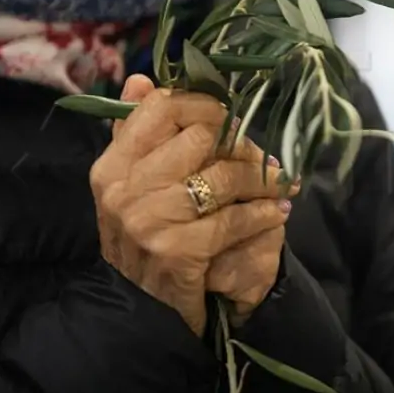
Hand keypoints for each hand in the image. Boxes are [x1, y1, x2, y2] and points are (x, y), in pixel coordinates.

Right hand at [90, 75, 297, 335]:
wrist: (140, 313)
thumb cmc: (144, 240)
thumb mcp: (131, 187)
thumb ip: (136, 134)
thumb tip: (141, 79)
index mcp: (113, 165)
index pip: (161, 108)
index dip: (205, 105)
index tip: (231, 118)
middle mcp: (125, 188)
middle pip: (201, 137)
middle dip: (242, 145)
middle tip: (263, 157)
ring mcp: (149, 220)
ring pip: (224, 176)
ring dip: (263, 179)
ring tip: (281, 184)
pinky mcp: (177, 251)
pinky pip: (234, 219)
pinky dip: (263, 214)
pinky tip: (277, 212)